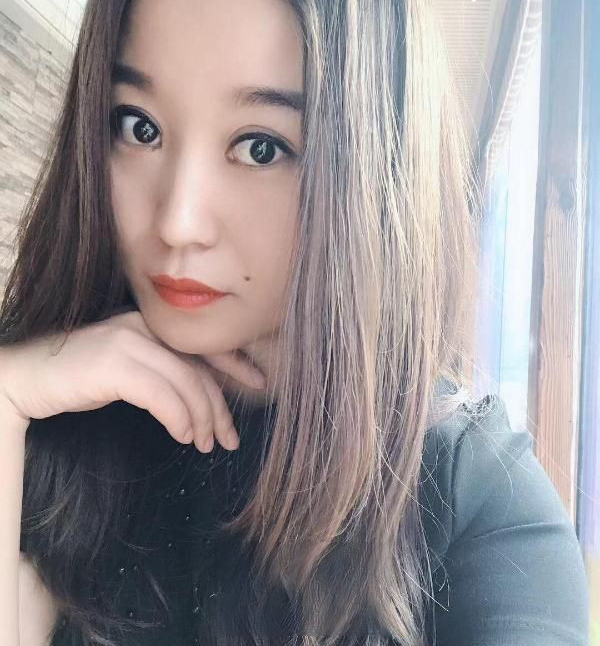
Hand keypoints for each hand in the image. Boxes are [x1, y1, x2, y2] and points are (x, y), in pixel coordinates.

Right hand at [0, 310, 266, 451]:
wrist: (26, 378)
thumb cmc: (79, 378)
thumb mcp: (130, 371)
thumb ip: (162, 374)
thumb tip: (199, 402)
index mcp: (152, 324)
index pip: (204, 344)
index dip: (237, 364)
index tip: (259, 385)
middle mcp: (145, 326)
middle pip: (199, 369)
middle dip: (220, 407)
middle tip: (229, 439)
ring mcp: (129, 341)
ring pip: (186, 382)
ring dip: (201, 419)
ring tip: (204, 446)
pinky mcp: (114, 363)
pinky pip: (161, 395)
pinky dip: (178, 418)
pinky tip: (182, 436)